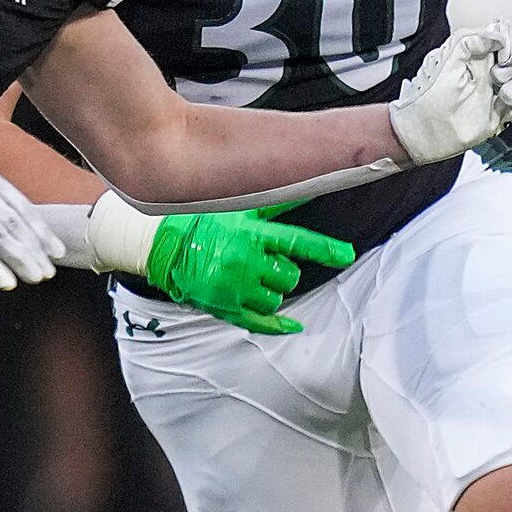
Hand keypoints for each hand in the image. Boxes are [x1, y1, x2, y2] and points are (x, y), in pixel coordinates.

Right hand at [147, 208, 355, 334]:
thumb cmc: (205, 223)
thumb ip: (276, 204)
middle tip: (265, 261)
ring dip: (272, 290)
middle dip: (284, 270)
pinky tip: (292, 324)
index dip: (325, 249)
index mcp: (251, 235)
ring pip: (277, 298)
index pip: (298, 242)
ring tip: (252, 277)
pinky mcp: (225, 307)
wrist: (165, 246)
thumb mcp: (240, 210)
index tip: (347, 255)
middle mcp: (244, 262)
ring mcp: (234, 288)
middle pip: (289, 276)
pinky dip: (279, 324)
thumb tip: (309, 186)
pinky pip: (261, 322)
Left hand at [390, 20, 511, 163]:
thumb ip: (470, 41)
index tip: (502, 57)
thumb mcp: (446, 62)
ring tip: (503, 97)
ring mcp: (500, 90)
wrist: (425, 134)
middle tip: (496, 78)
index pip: (510, 35)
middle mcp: (492, 69)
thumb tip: (498, 35)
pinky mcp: (505, 111)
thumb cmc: (428, 98)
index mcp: (478, 53)